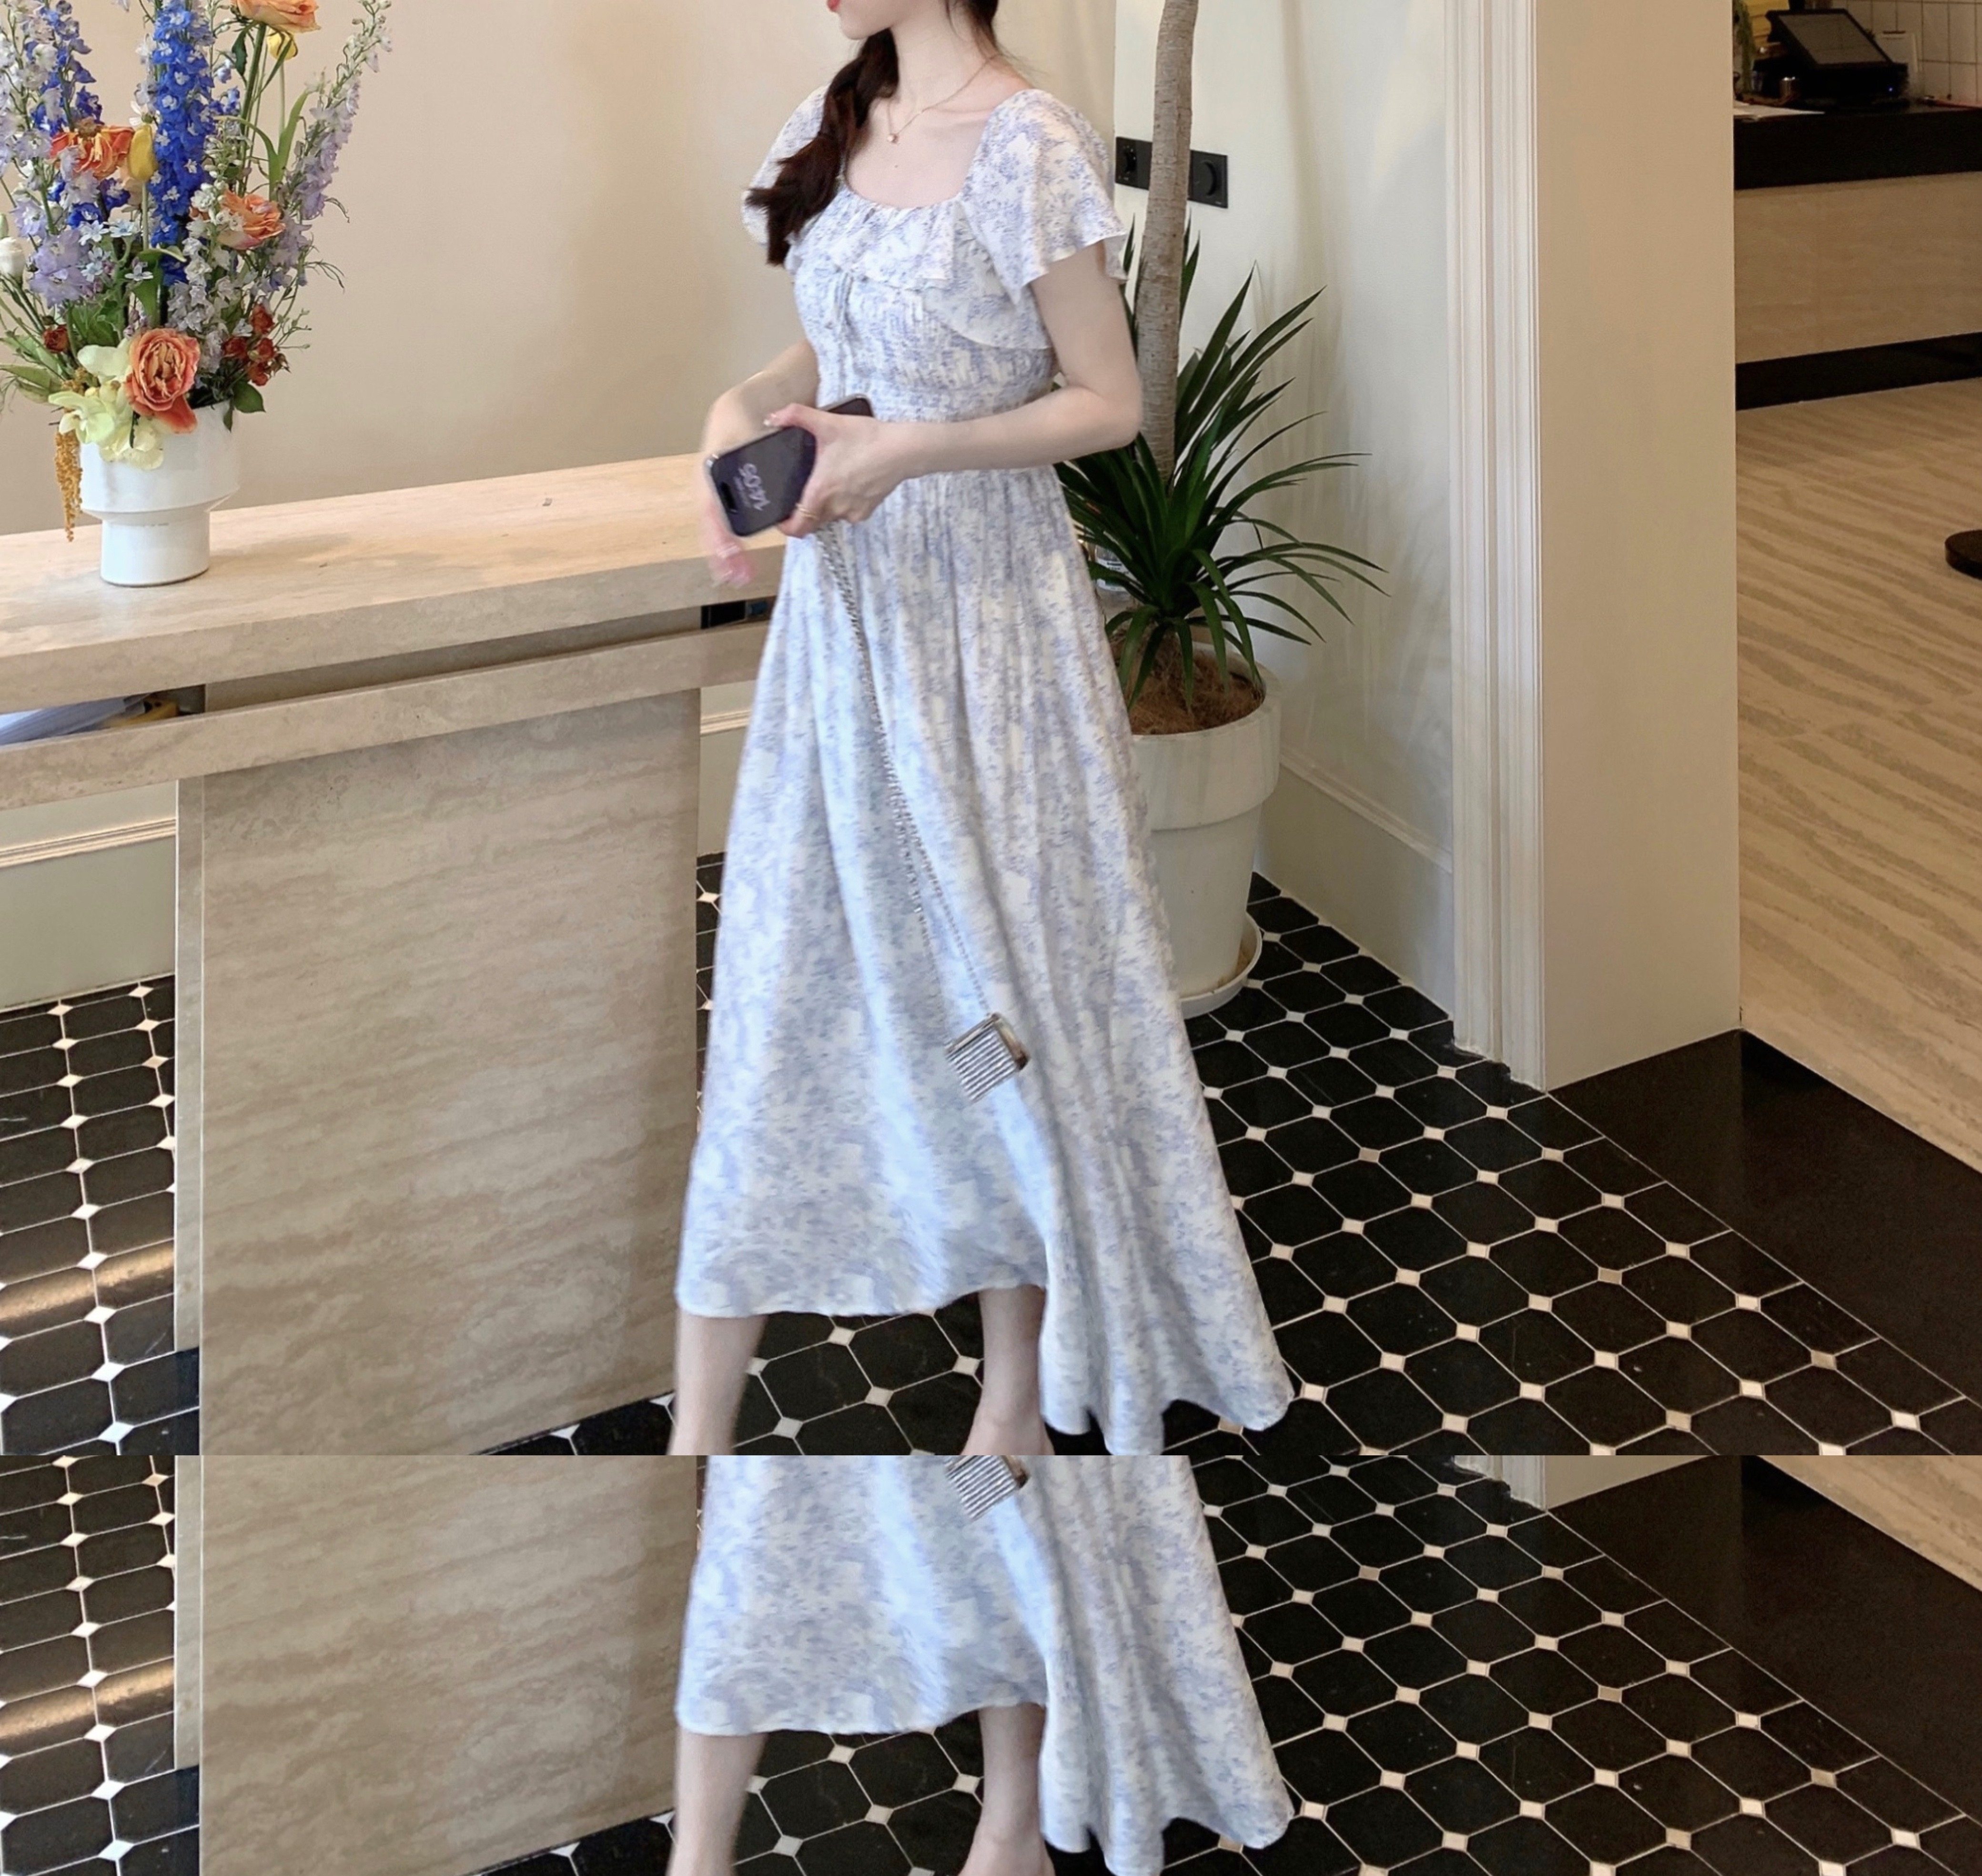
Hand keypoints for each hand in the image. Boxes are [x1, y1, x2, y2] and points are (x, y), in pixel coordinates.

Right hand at [698, 400, 763, 588]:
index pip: (711, 508)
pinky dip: (727, 549)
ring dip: (724, 557)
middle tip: (737, 575)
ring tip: (738, 577)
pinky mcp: (720, 502)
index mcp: (709, 473)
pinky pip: (720, 528)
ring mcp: (711, 496)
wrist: (735, 414)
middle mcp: (706, 488)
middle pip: (710, 527)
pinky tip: (737, 565)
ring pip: (713, 532)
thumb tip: (765, 457)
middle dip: (722, 554)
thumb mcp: (746, 431)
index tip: (731, 553)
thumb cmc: (741, 422)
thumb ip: (754, 446)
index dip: (720, 533)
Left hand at [766, 403, 912, 537]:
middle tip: (801, 495)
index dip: (785, 527)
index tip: (781, 518)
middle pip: (812, 522)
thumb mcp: (828, 422)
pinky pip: (848, 514)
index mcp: (820, 491)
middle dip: (804, 513)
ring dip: (824, 507)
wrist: (901, 450)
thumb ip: (797, 415)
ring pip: (830, 517)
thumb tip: (773, 417)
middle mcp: (835, 508)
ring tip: (828, 485)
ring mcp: (852, 512)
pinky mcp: (867, 511)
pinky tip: (848, 485)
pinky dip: (843, 505)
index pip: (797, 526)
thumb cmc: (866, 438)